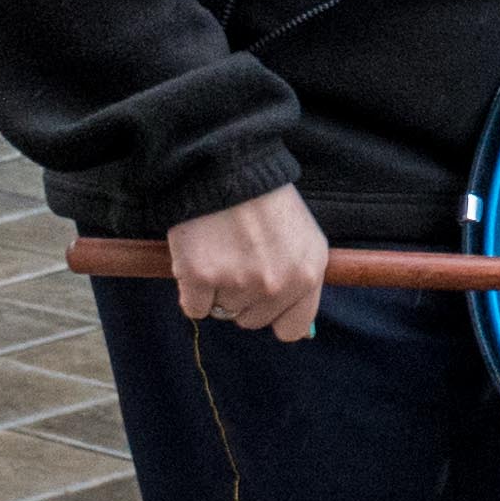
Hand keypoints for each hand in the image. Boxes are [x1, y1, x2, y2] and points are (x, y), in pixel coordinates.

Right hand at [164, 185, 329, 340]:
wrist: (226, 166)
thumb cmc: (264, 199)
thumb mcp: (303, 238)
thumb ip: (301, 281)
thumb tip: (298, 334)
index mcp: (308, 274)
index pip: (292, 329)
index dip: (274, 315)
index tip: (263, 298)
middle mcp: (277, 284)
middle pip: (251, 321)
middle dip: (242, 297)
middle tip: (238, 257)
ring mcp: (239, 283)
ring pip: (222, 311)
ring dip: (216, 289)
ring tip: (220, 249)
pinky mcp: (201, 278)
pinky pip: (194, 307)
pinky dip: (191, 289)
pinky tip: (200, 257)